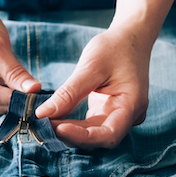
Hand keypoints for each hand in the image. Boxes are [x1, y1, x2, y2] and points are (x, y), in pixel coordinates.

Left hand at [35, 23, 151, 148]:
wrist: (129, 37)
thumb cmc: (114, 48)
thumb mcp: (90, 67)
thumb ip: (69, 93)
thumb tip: (43, 113)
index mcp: (132, 105)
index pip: (108, 134)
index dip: (82, 136)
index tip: (56, 127)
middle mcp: (129, 116)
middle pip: (100, 138)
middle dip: (72, 135)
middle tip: (44, 125)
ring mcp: (120, 115)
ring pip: (94, 134)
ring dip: (71, 132)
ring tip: (46, 122)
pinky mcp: (109, 111)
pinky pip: (91, 125)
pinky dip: (74, 124)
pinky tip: (56, 118)